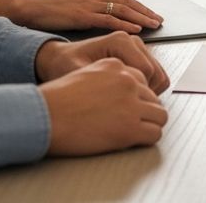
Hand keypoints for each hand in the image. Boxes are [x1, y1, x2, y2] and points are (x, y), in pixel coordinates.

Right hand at [10, 0, 162, 33]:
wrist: (26, 5)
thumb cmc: (45, 8)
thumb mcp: (70, 5)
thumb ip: (87, 9)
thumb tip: (100, 21)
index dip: (139, 6)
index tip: (151, 13)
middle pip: (127, 2)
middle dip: (146, 11)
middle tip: (160, 20)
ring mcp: (88, 3)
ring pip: (123, 9)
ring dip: (141, 17)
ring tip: (155, 25)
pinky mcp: (82, 14)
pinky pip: (109, 19)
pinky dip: (125, 24)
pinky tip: (137, 30)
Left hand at [35, 32, 169, 94]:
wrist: (60, 59)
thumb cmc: (65, 65)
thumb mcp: (78, 75)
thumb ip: (97, 82)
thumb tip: (116, 98)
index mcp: (120, 40)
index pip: (147, 72)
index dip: (139, 94)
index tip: (122, 104)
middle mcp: (131, 39)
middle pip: (156, 73)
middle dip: (145, 94)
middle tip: (123, 105)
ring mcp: (136, 46)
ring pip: (158, 75)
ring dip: (147, 92)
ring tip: (123, 100)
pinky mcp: (138, 55)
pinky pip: (153, 76)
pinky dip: (146, 88)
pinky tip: (126, 95)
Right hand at [39, 57, 167, 154]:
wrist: (45, 116)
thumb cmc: (56, 100)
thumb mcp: (83, 76)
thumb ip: (104, 80)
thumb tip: (116, 97)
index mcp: (115, 65)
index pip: (141, 78)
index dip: (137, 95)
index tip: (130, 105)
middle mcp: (127, 81)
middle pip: (152, 96)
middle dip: (145, 109)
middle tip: (133, 121)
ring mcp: (131, 104)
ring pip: (160, 114)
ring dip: (150, 123)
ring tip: (136, 131)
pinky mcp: (130, 128)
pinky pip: (155, 133)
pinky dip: (148, 138)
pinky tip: (135, 140)